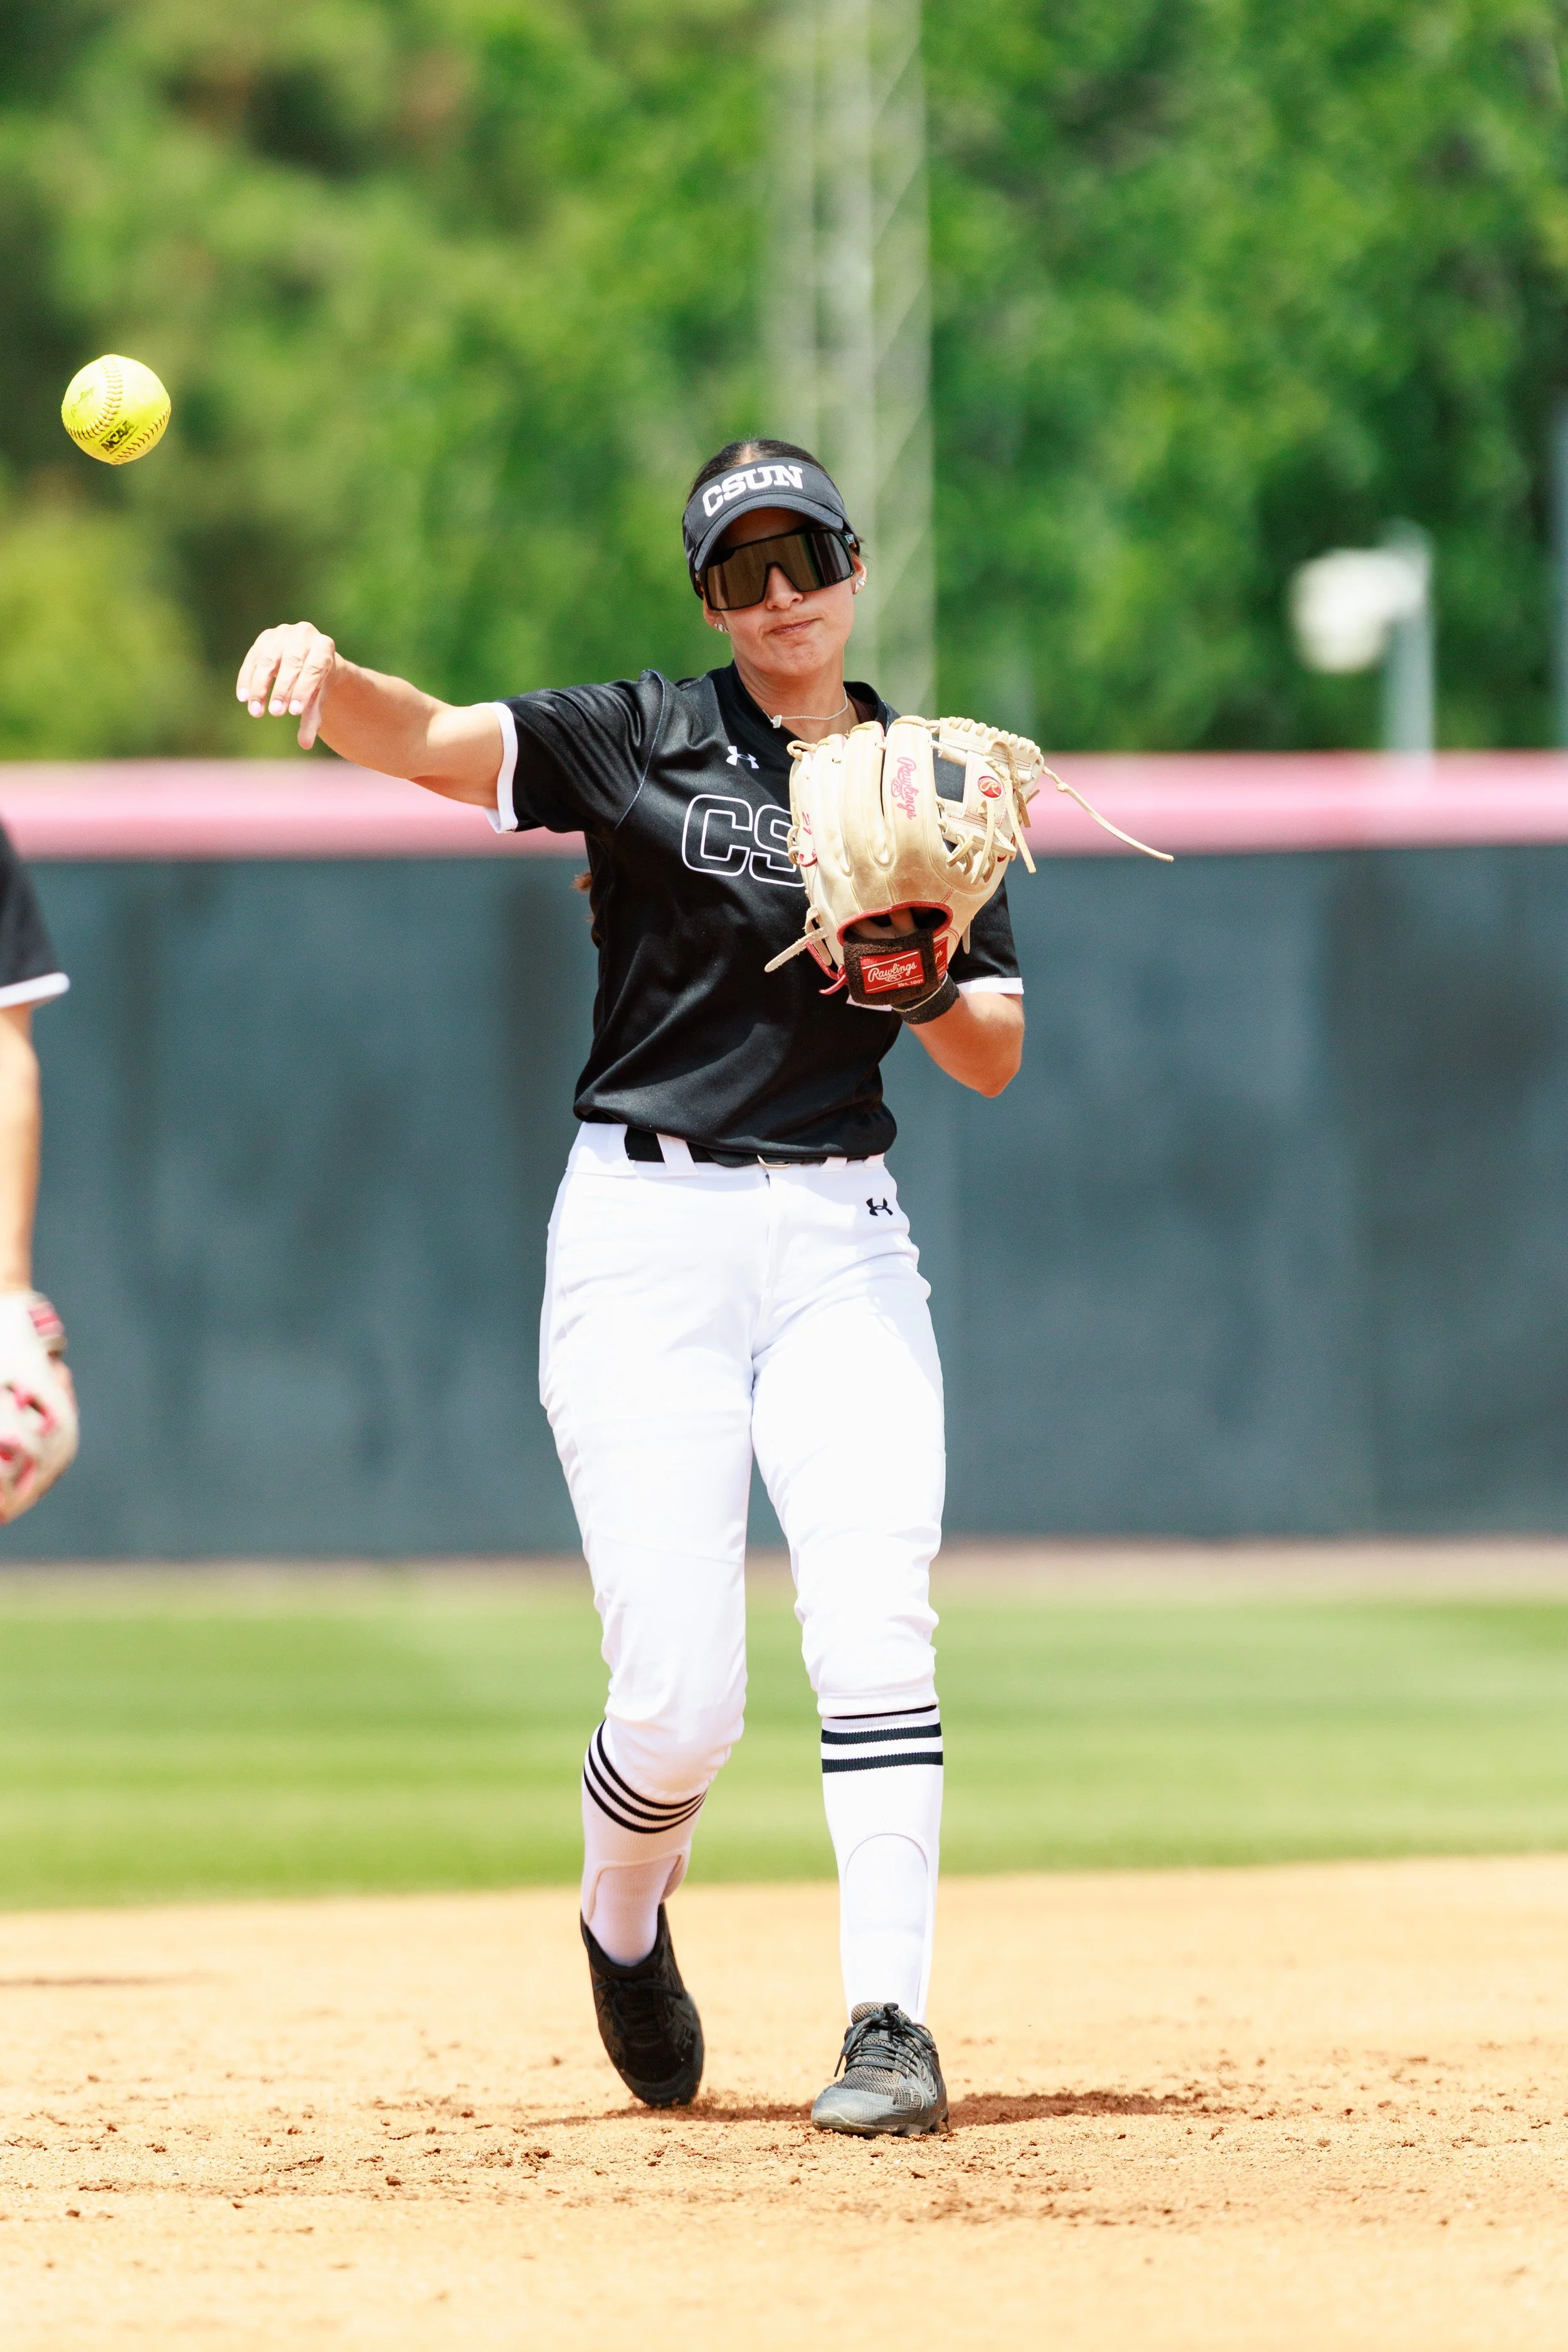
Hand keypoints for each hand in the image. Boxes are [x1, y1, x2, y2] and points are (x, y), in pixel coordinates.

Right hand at [236, 623, 337, 749]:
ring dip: (260, 687)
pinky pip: (253, 659)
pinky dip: (247, 679)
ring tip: (256, 711)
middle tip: (275, 713)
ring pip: (268, 661)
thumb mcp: (318, 697)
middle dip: (282, 690)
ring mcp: (283, 633)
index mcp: (324, 647)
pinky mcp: (265, 637)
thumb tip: (305, 745)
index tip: (293, 713)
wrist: (309, 657)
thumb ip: (312, 718)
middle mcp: (304, 634)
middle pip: (291, 663)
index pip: (314, 668)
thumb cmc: (317, 681)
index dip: (303, 690)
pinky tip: (243, 697)